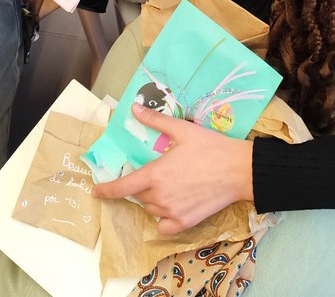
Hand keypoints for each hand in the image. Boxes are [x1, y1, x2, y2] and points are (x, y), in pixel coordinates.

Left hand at [92, 103, 254, 234]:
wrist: (238, 170)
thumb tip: (134, 108)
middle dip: (143, 185)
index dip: (106, 190)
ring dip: (153, 199)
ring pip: (151, 208)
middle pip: (139, 195)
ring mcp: (172, 212)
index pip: (121, 187)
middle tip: (159, 173)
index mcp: (154, 174)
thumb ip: (155, 121)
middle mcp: (159, 196)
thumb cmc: (210, 147)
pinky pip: (164, 226)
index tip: (96, 191)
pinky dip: (163, 219)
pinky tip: (172, 207)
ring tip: (171, 185)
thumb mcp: (181, 129)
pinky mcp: (185, 223)